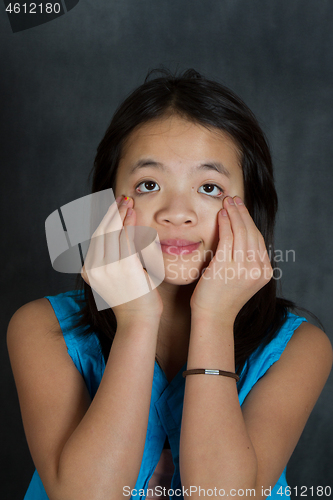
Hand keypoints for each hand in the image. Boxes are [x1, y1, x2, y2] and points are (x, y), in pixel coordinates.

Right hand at [81, 196, 162, 323]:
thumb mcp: (118, 274)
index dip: (105, 219)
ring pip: (113, 233)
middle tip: (122, 198)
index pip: (96, 238)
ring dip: (121, 214)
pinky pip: (125, 240)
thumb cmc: (133, 298)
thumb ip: (116, 254)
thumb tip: (122, 228)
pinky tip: (133, 214)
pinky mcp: (124, 268)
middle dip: (112, 212)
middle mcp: (94, 268)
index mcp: (89, 270)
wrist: (138, 321)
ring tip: (129, 202)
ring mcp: (108, 268)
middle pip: (102, 232)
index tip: (114, 206)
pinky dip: (129, 224)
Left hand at [190, 196, 272, 323]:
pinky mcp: (227, 267)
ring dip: (233, 214)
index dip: (249, 220)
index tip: (241, 208)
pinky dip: (225, 224)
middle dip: (242, 213)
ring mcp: (244, 269)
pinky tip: (221, 215)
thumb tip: (239, 234)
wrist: (213, 316)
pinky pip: (228, 239)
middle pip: (251, 233)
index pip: (258, 239)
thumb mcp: (241, 276)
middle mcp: (258, 269)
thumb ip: (245, 259)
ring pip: (241, 233)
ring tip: (226, 203)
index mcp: (265, 271)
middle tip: (233, 199)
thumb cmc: (222, 297)